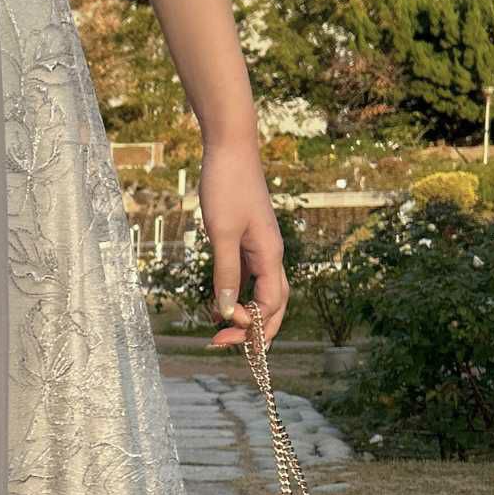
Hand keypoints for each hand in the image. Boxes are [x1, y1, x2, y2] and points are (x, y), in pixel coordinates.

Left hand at [199, 138, 288, 347]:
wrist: (230, 148)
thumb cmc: (226, 186)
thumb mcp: (221, 233)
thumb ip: (225, 272)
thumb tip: (226, 310)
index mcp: (270, 255)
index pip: (270, 305)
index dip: (251, 325)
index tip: (222, 331)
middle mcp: (271, 255)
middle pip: (274, 304)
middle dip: (256, 330)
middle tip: (226, 346)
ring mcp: (261, 247)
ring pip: (263, 292)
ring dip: (247, 315)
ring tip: (224, 334)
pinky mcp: (248, 239)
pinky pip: (249, 277)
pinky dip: (237, 295)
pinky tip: (219, 305)